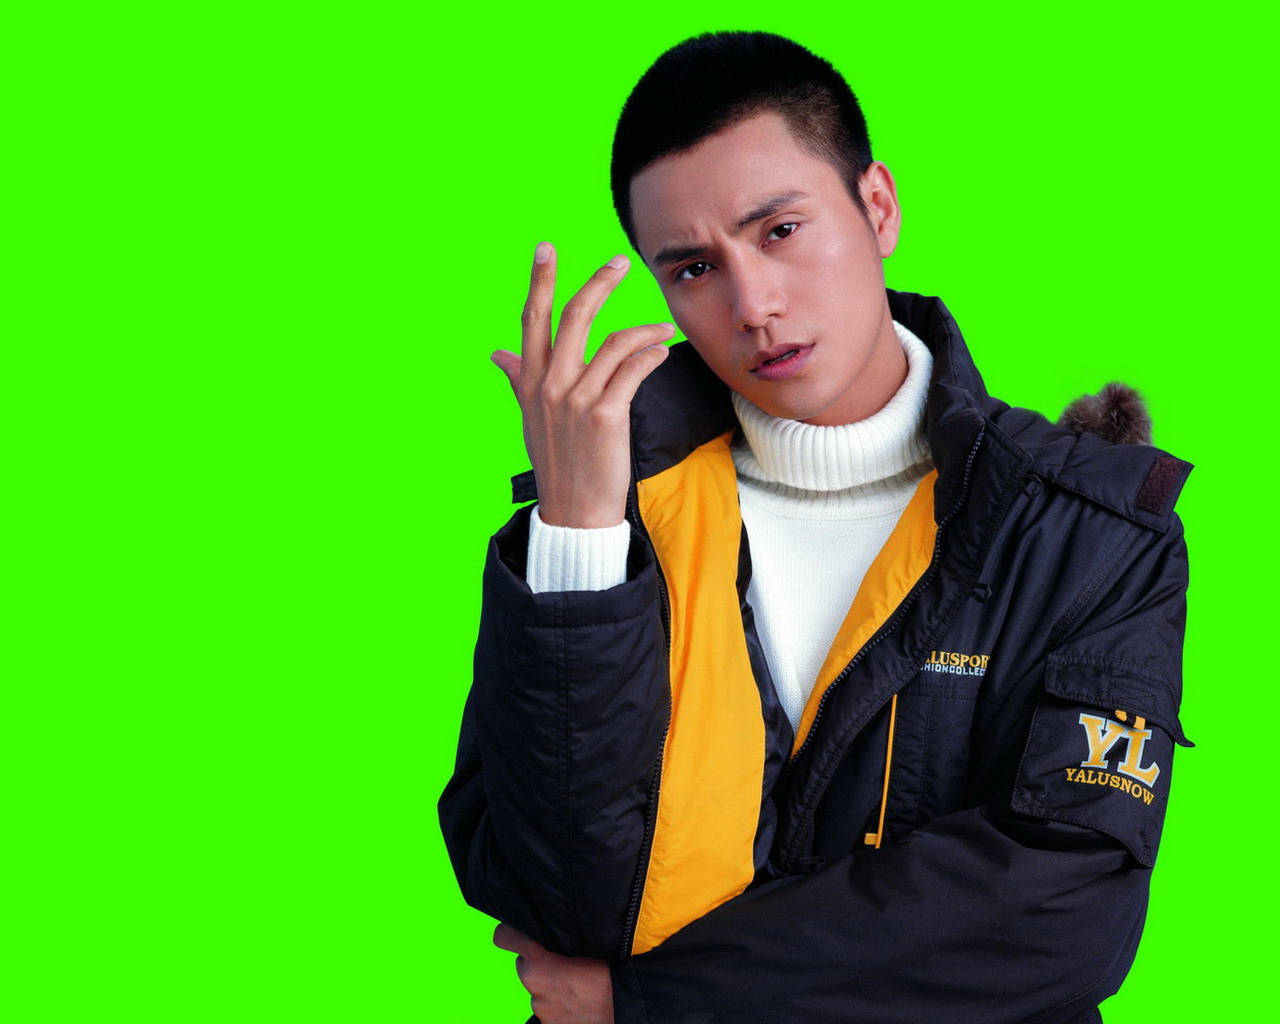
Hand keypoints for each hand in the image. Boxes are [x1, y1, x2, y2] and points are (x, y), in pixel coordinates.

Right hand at [492, 242, 672, 527]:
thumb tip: (496, 354)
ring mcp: (576, 399)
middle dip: (598, 283)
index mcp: (531, 382)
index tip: (546, 248)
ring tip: (663, 327)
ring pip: (614, 342)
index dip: (539, 281)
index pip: (532, 320)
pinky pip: (634, 370)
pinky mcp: (604, 415)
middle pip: (573, 316)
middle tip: (620, 261)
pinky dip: (652, 356)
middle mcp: (549, 385)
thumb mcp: (530, 417)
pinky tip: (662, 353)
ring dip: (644, 329)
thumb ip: (518, 379)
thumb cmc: (558, 462)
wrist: (573, 511)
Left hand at [493, 923, 614, 1023]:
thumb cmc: (610, 971)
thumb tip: (549, 929)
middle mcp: (533, 986)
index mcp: (537, 962)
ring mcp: (540, 1009)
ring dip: (550, 985)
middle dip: (538, 962)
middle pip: (525, 965)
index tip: (516, 931)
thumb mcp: (584, 943)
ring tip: (577, 983)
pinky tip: (576, 1000)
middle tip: (564, 961)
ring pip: (538, 989)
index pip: (505, 938)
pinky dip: (558, 1004)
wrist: (625, 1006)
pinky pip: (548, 1008)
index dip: (511, 933)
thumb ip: (558, 936)